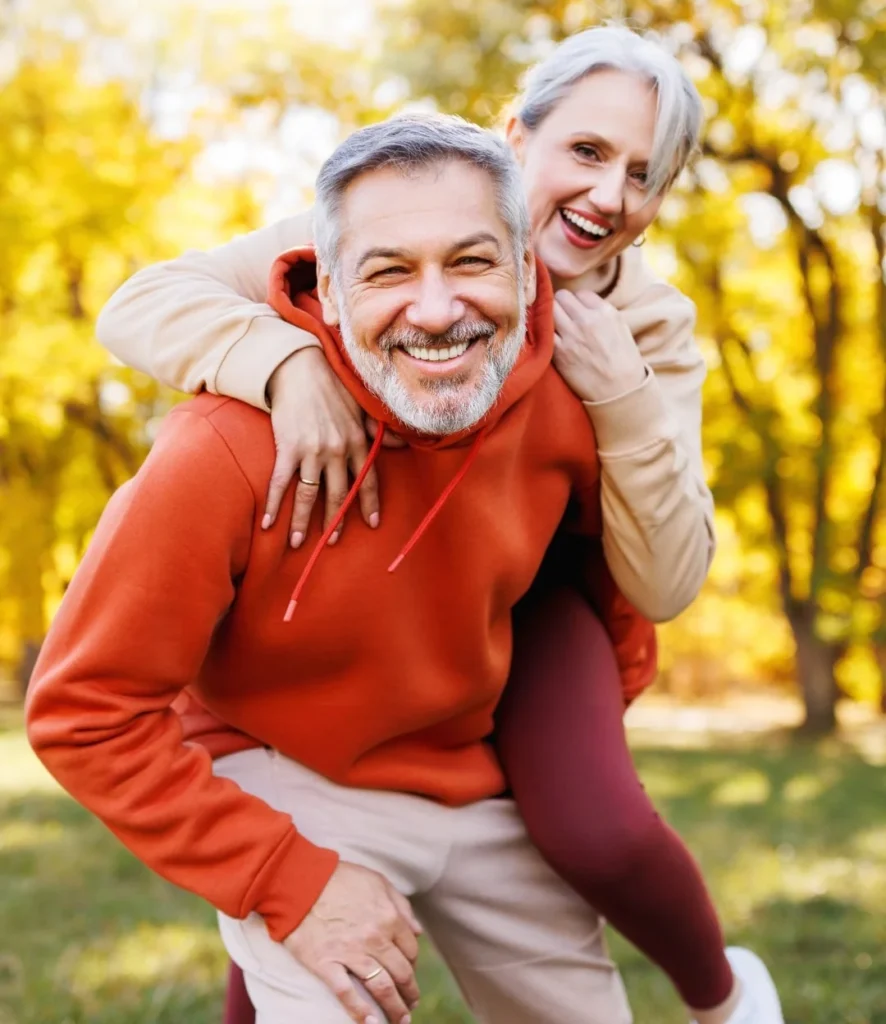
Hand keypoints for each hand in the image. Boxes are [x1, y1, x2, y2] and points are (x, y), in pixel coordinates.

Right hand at [264, 347, 403, 547]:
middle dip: (335, 521)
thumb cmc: (332, 385)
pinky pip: (281, 483)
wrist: (299, 368)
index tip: (373, 523)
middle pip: (338, 494)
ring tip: (298, 544)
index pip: (367, 480)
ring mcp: (313, 451)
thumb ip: (377, 430)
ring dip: (303, 522)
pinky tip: (268, 523)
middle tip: (332, 542)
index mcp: (358, 442)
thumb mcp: (361, 407)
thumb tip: (401, 444)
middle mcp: (339, 451)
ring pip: (310, 496)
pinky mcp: (289, 448)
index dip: (369, 503)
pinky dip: (274, 505)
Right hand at [284, 861, 422, 1023]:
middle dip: (409, 992)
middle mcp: (375, 938)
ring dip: (394, 1008)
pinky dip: (360, 1013)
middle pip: (401, 972)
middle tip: (411, 1004)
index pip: (411, 950)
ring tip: (400, 1020)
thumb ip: (401, 905)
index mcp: (389, 917)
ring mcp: (351, 953)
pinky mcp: (326, 964)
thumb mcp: (377, 881)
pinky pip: (347, 994)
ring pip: (381, 987)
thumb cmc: (339, 877)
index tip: (410, 974)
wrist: (299, 881)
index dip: (413, 965)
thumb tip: (417, 931)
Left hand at [553, 290, 646, 402]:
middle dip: (561, 305)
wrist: (619, 391)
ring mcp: (572, 336)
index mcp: (606, 313)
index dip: (578, 302)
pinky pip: (543, 331)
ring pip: (550, 310)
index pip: (581, 293)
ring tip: (556, 327)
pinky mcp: (559, 352)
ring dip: (551, 316)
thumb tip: (583, 304)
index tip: (578, 312)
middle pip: (561, 297)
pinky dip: (545, 332)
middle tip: (563, 317)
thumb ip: (602, 313)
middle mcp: (588, 320)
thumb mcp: (621, 328)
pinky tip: (550, 339)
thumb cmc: (623, 361)